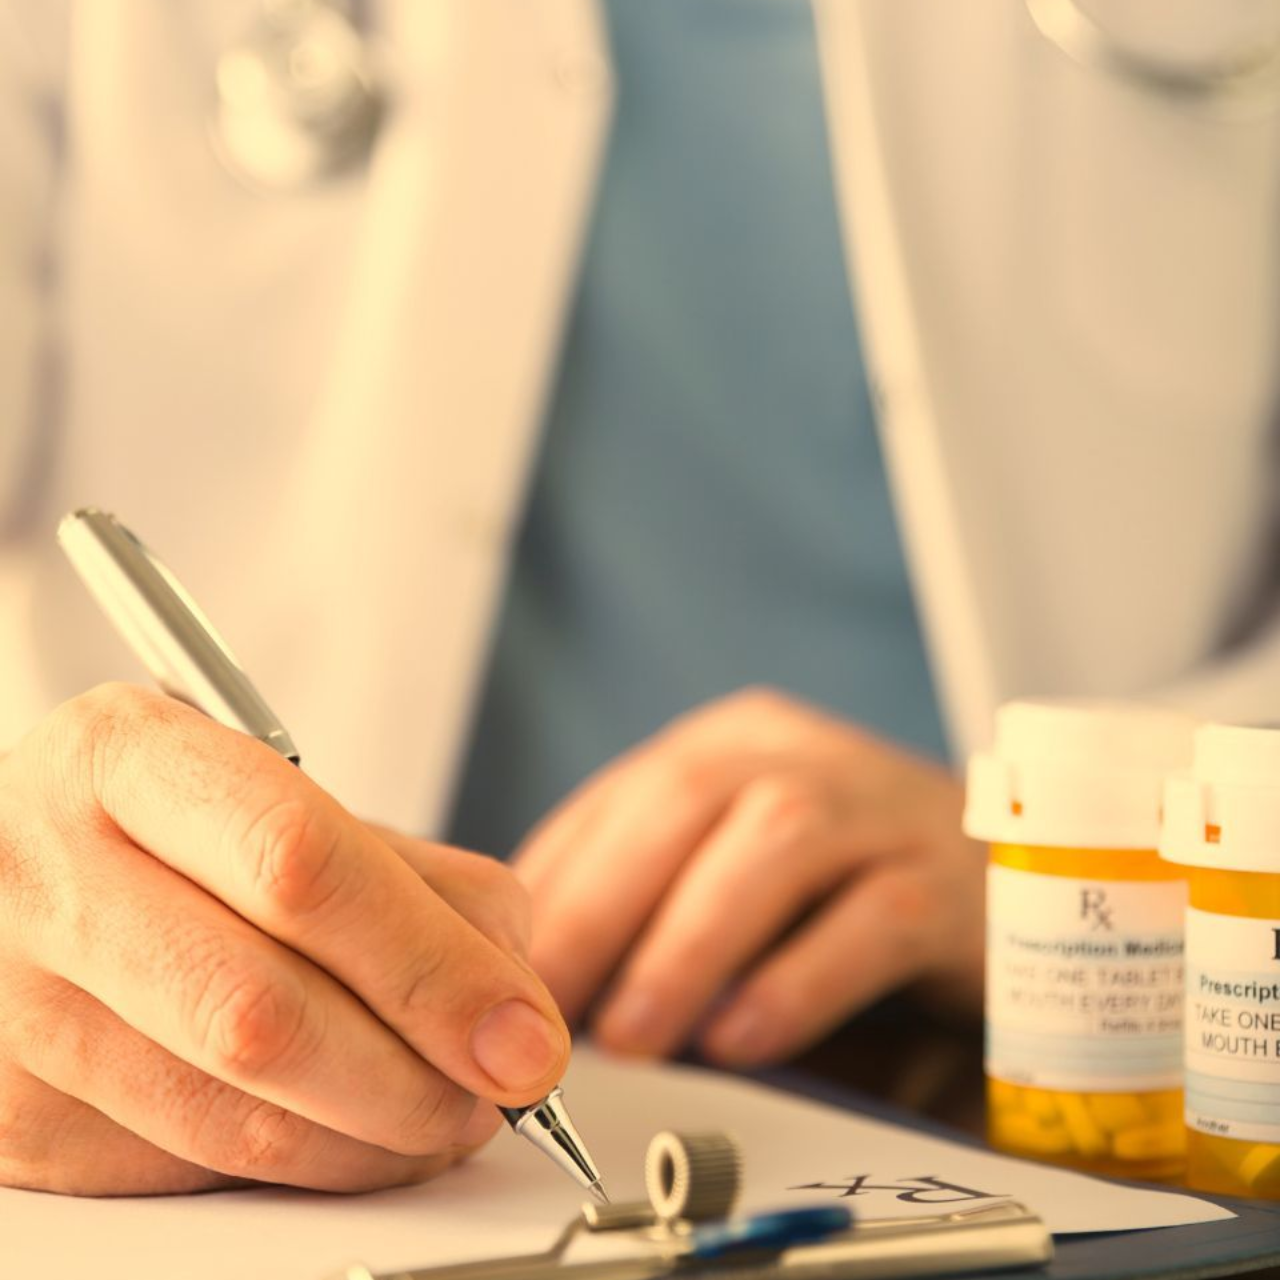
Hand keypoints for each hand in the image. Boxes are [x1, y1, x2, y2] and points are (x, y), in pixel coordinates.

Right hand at [0, 684, 568, 1194]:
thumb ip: (411, 879)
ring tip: (441, 1114)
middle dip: (414, 1074)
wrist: (15, 871)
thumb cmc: (173, 830)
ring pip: (229, 1117)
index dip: (426, 964)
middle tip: (499, 1092)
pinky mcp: (10, 1119)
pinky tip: (350, 1133)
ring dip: (372, 1139)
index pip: (297, 863)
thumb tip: (511, 1000)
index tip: (521, 1031)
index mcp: (125, 756)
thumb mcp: (283, 798)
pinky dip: (303, 1166)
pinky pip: (192, 1171)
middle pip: (257, 1011)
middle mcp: (44, 873)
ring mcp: (11, 1005)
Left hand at [515, 688, 982, 1066]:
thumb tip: (526, 974)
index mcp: (732, 745)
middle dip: (601, 906)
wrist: (1002, 881)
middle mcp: (801, 754)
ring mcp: (882, 805)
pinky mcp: (949, 878)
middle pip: (685, 798)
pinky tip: (743, 1036)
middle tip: (544, 1006)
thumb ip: (646, 900)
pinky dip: (798, 980)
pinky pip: (873, 918)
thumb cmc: (838, 890)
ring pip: (775, 839)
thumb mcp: (729, 876)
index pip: (621, 798)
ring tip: (632, 1035)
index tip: (497, 971)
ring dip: (689, 943)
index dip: (552, 885)